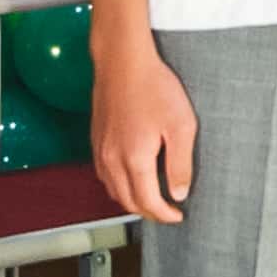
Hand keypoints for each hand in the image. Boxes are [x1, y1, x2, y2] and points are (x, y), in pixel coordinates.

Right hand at [94, 31, 198, 225]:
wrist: (122, 61)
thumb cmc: (153, 87)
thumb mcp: (181, 126)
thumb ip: (180, 164)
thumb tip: (179, 193)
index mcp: (134, 160)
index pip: (148, 202)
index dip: (164, 215)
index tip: (178, 215)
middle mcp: (112, 160)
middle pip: (128, 202)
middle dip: (148, 212)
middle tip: (167, 211)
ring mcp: (100, 150)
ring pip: (113, 190)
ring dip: (132, 200)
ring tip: (151, 198)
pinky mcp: (96, 139)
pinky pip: (104, 175)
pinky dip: (118, 185)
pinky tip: (131, 177)